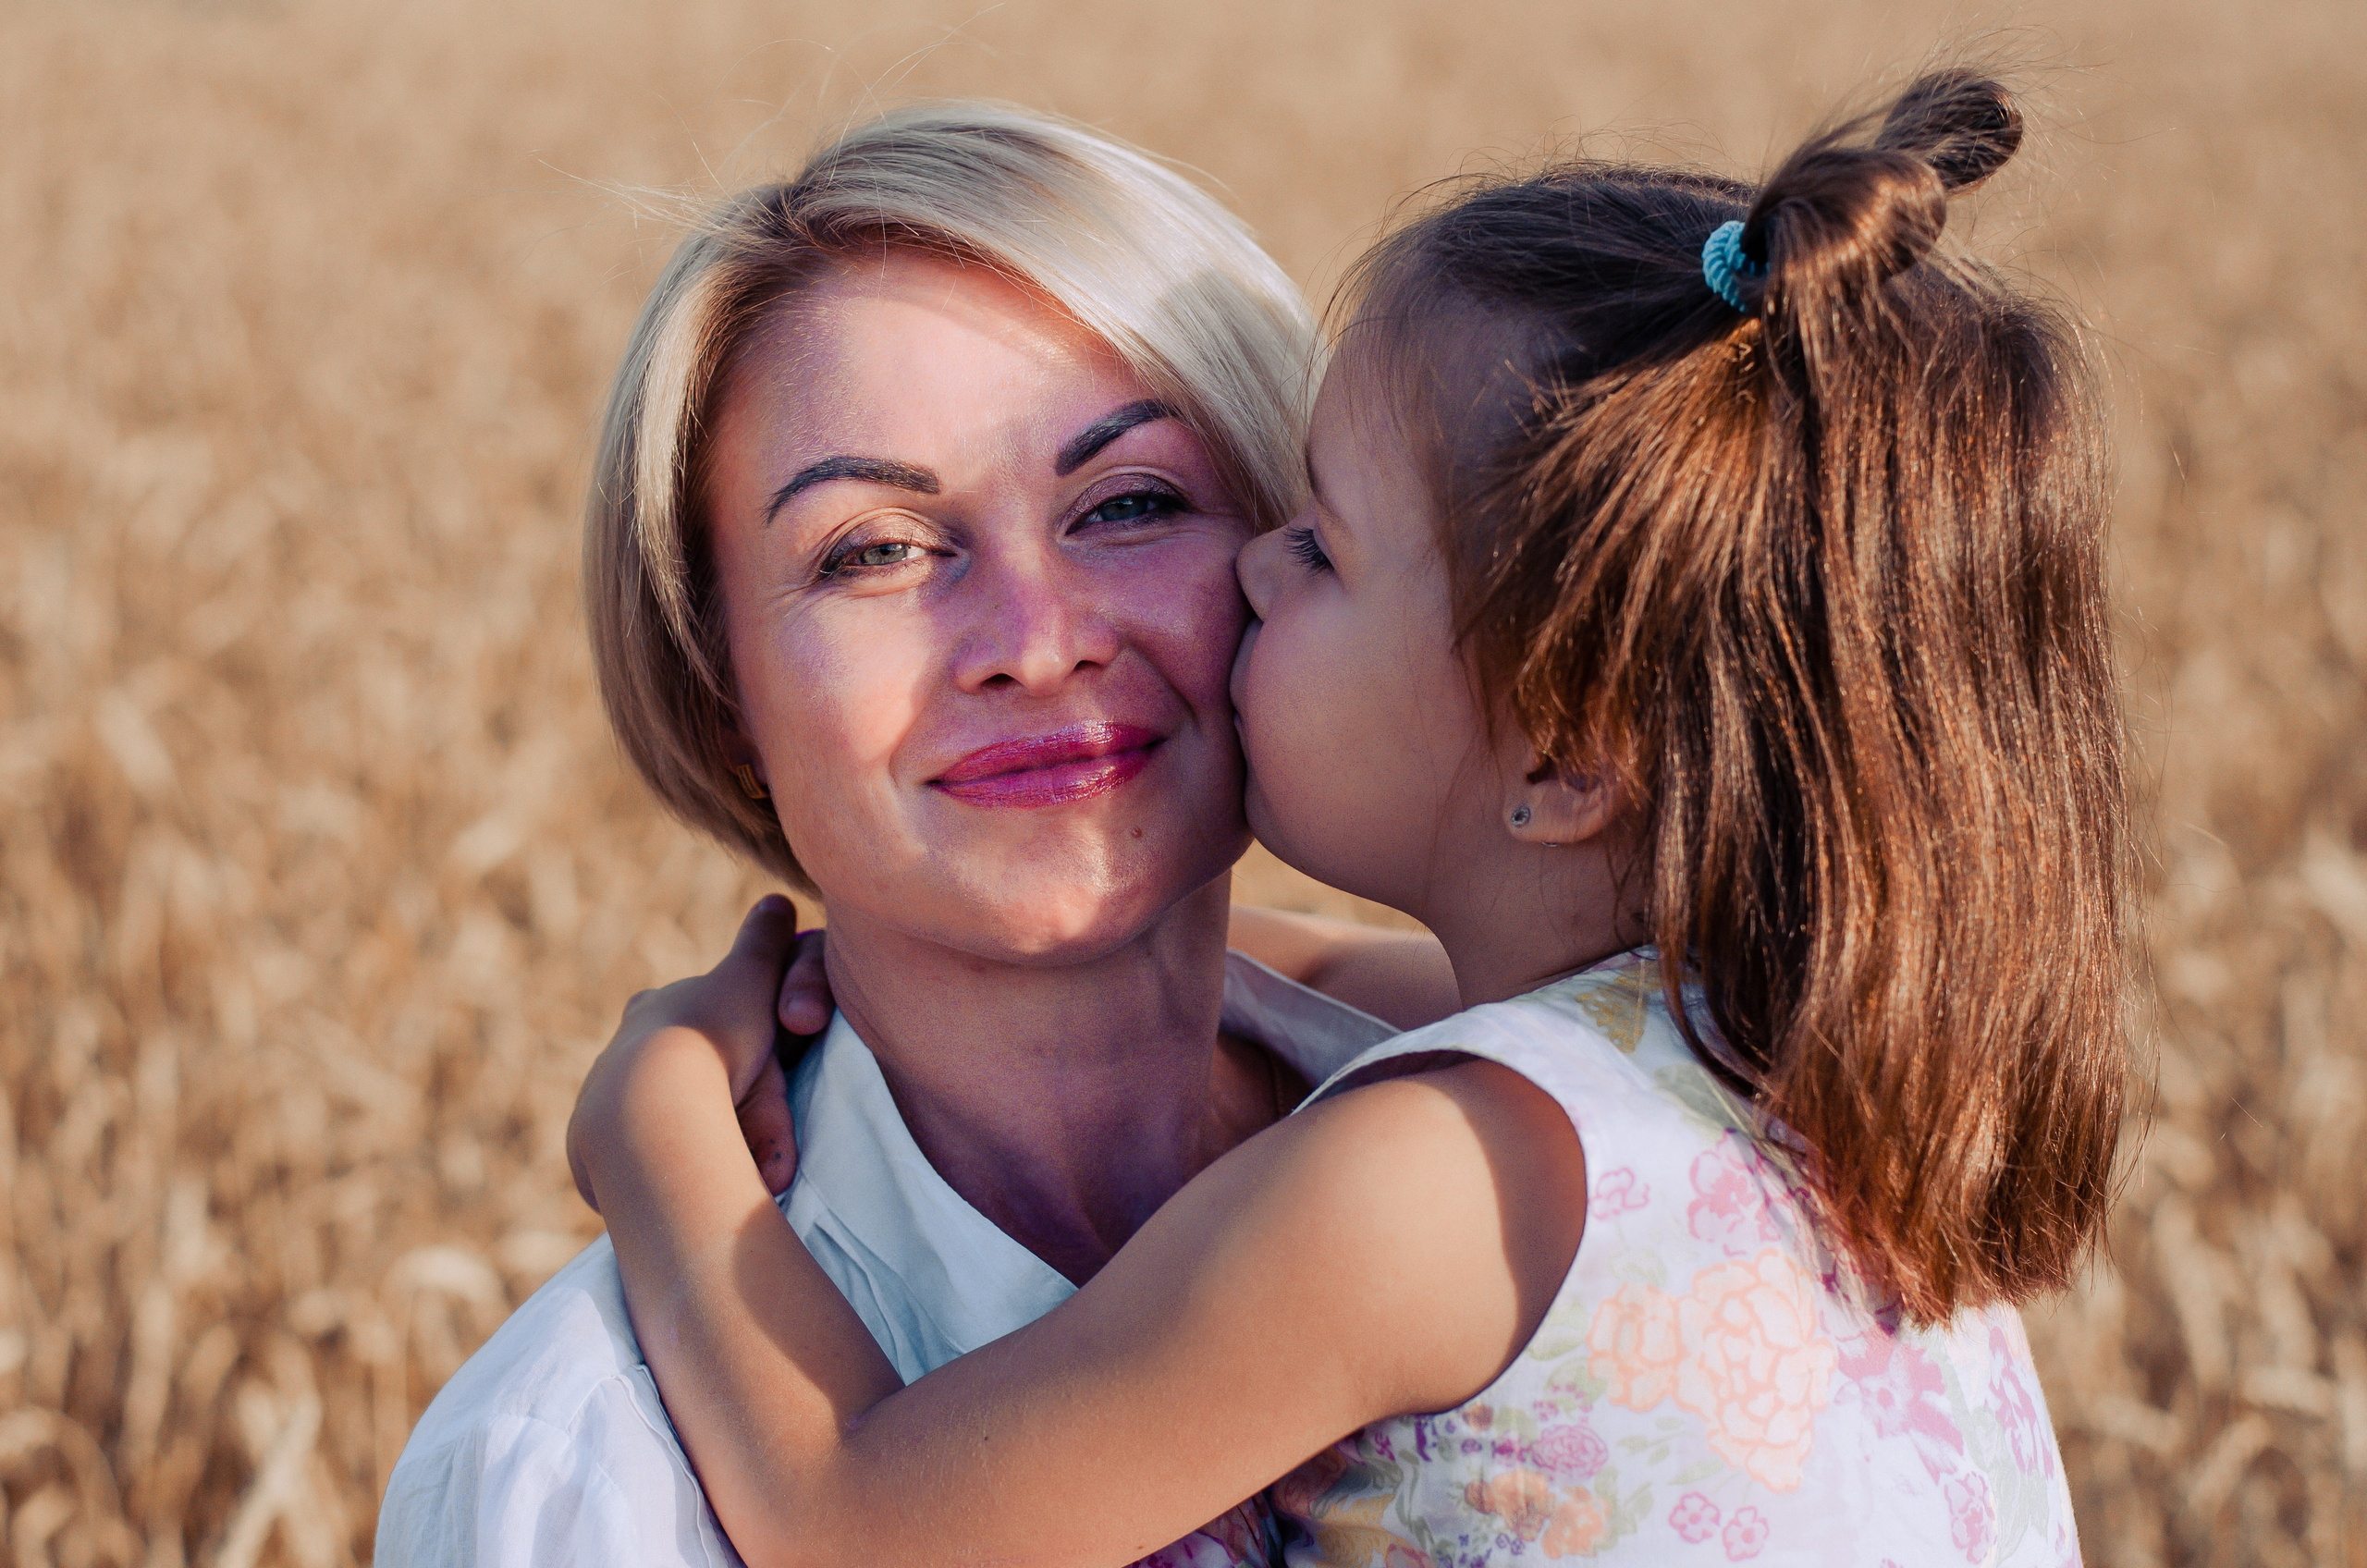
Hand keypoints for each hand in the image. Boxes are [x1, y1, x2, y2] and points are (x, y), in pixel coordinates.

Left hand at [570, 896, 819, 1212]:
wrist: (652, 1107)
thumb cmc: (710, 1038)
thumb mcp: (751, 978)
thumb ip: (765, 942)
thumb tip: (779, 900)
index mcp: (650, 1012)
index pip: (681, 1014)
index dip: (713, 1031)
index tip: (735, 1050)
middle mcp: (616, 1053)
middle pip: (669, 1073)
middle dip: (702, 1093)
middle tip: (741, 1121)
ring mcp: (599, 1104)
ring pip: (652, 1119)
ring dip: (688, 1135)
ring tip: (725, 1159)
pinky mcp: (592, 1152)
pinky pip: (634, 1160)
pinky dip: (661, 1166)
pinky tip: (687, 1178)